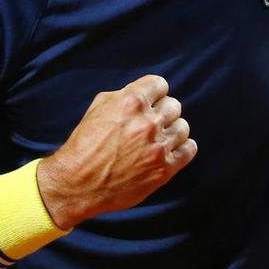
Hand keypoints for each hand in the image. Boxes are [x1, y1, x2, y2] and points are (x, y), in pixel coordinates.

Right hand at [36, 75, 196, 229]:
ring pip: (183, 127)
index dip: (154, 93)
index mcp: (131, 102)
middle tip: (150, 125)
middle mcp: (148, 122)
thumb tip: (147, 93)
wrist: (78, 183)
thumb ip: (125, 95)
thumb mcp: (99, 107)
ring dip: (172, 131)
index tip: (151, 103)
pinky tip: (169, 150)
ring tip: (158, 139)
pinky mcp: (164, 168)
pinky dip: (182, 148)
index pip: (161, 85)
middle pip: (174, 106)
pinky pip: (189, 149)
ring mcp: (158, 146)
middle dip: (162, 113)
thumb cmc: (85, 144)